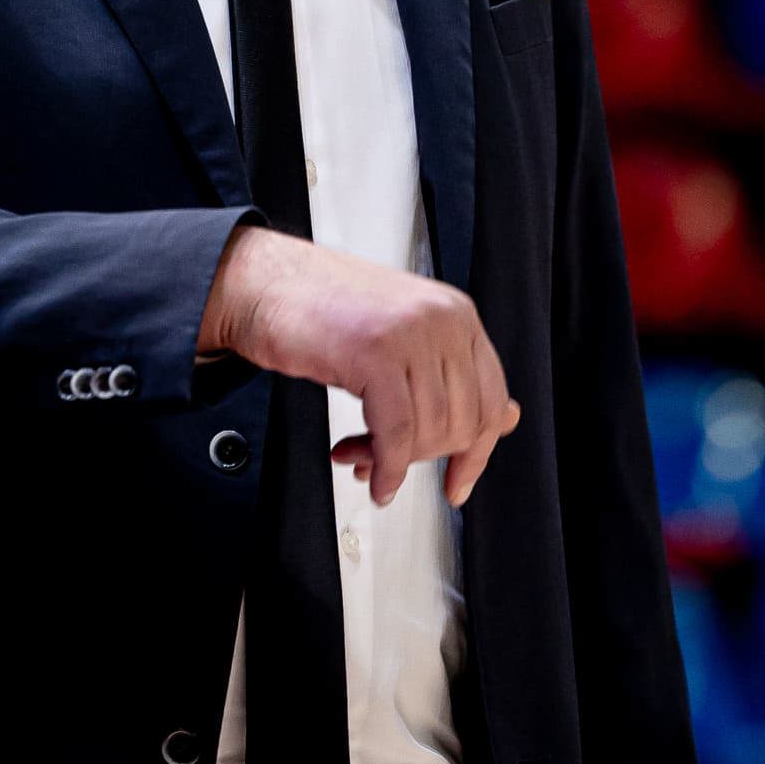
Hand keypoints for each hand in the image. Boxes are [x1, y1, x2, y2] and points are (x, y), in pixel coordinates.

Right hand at [200, 225, 519, 509]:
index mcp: (454, 313)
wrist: (261, 282)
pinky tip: (372, 475)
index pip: (491, 398)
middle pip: (462, 422)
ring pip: (429, 432)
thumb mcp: (399, 338)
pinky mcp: (375, 352)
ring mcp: (410, 332)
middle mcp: (441, 318)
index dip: (476, 452)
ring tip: (363, 457)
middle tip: (388, 462)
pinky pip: (395, 433)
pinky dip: (386, 467)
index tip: (458, 482)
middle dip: (423, 458)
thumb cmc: (319, 308)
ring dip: (394, 462)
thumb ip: (448, 376)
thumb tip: (503, 420)